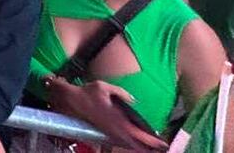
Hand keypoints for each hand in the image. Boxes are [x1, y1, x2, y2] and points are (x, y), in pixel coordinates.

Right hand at [51, 80, 167, 151]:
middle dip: (148, 146)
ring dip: (140, 145)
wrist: (71, 100)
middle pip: (134, 141)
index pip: (136, 132)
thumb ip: (121, 93)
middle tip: (162, 147)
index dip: (149, 139)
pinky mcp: (104, 130)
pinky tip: (135, 143)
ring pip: (127, 142)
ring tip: (152, 147)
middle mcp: (113, 127)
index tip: (161, 142)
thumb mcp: (104, 87)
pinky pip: (120, 140)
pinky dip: (130, 143)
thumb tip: (133, 100)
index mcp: (116, 118)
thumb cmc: (87, 92)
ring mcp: (108, 130)